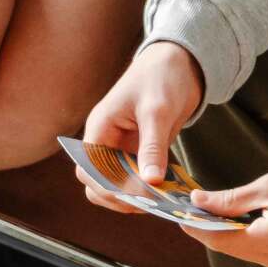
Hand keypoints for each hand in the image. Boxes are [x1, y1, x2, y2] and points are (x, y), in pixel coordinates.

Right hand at [77, 43, 203, 213]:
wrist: (180, 62)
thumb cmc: (162, 76)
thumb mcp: (158, 111)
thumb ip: (153, 146)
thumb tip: (150, 181)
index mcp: (99, 128)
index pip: (88, 170)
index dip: (106, 188)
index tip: (135, 197)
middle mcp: (106, 141)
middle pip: (97, 183)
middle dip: (119, 198)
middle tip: (150, 204)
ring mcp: (122, 148)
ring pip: (117, 184)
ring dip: (135, 196)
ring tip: (162, 200)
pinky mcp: (140, 151)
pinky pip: (138, 177)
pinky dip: (150, 188)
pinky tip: (169, 191)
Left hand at [183, 158, 267, 266]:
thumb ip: (230, 199)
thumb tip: (198, 202)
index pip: (219, 239)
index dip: (195, 225)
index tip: (176, 210)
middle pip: (227, 247)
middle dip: (206, 227)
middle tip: (188, 205)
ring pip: (239, 249)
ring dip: (222, 230)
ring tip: (206, 207)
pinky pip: (255, 248)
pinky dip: (240, 234)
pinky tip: (231, 216)